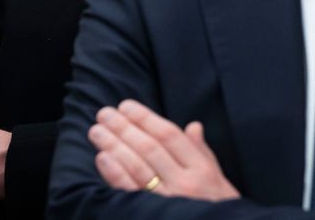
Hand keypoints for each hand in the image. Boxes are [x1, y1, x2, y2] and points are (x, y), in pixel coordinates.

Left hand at [89, 99, 238, 201]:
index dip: (145, 118)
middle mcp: (185, 183)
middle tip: (104, 114)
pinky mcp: (152, 214)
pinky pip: (131, 191)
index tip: (125, 106)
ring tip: (97, 131)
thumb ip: (202, 152)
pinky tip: (102, 158)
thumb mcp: (218, 180)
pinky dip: (115, 174)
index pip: (169, 135)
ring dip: (114, 145)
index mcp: (202, 170)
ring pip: (137, 166)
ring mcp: (168, 200)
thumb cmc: (217, 207)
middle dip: (124, 127)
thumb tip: (193, 126)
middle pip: (149, 148)